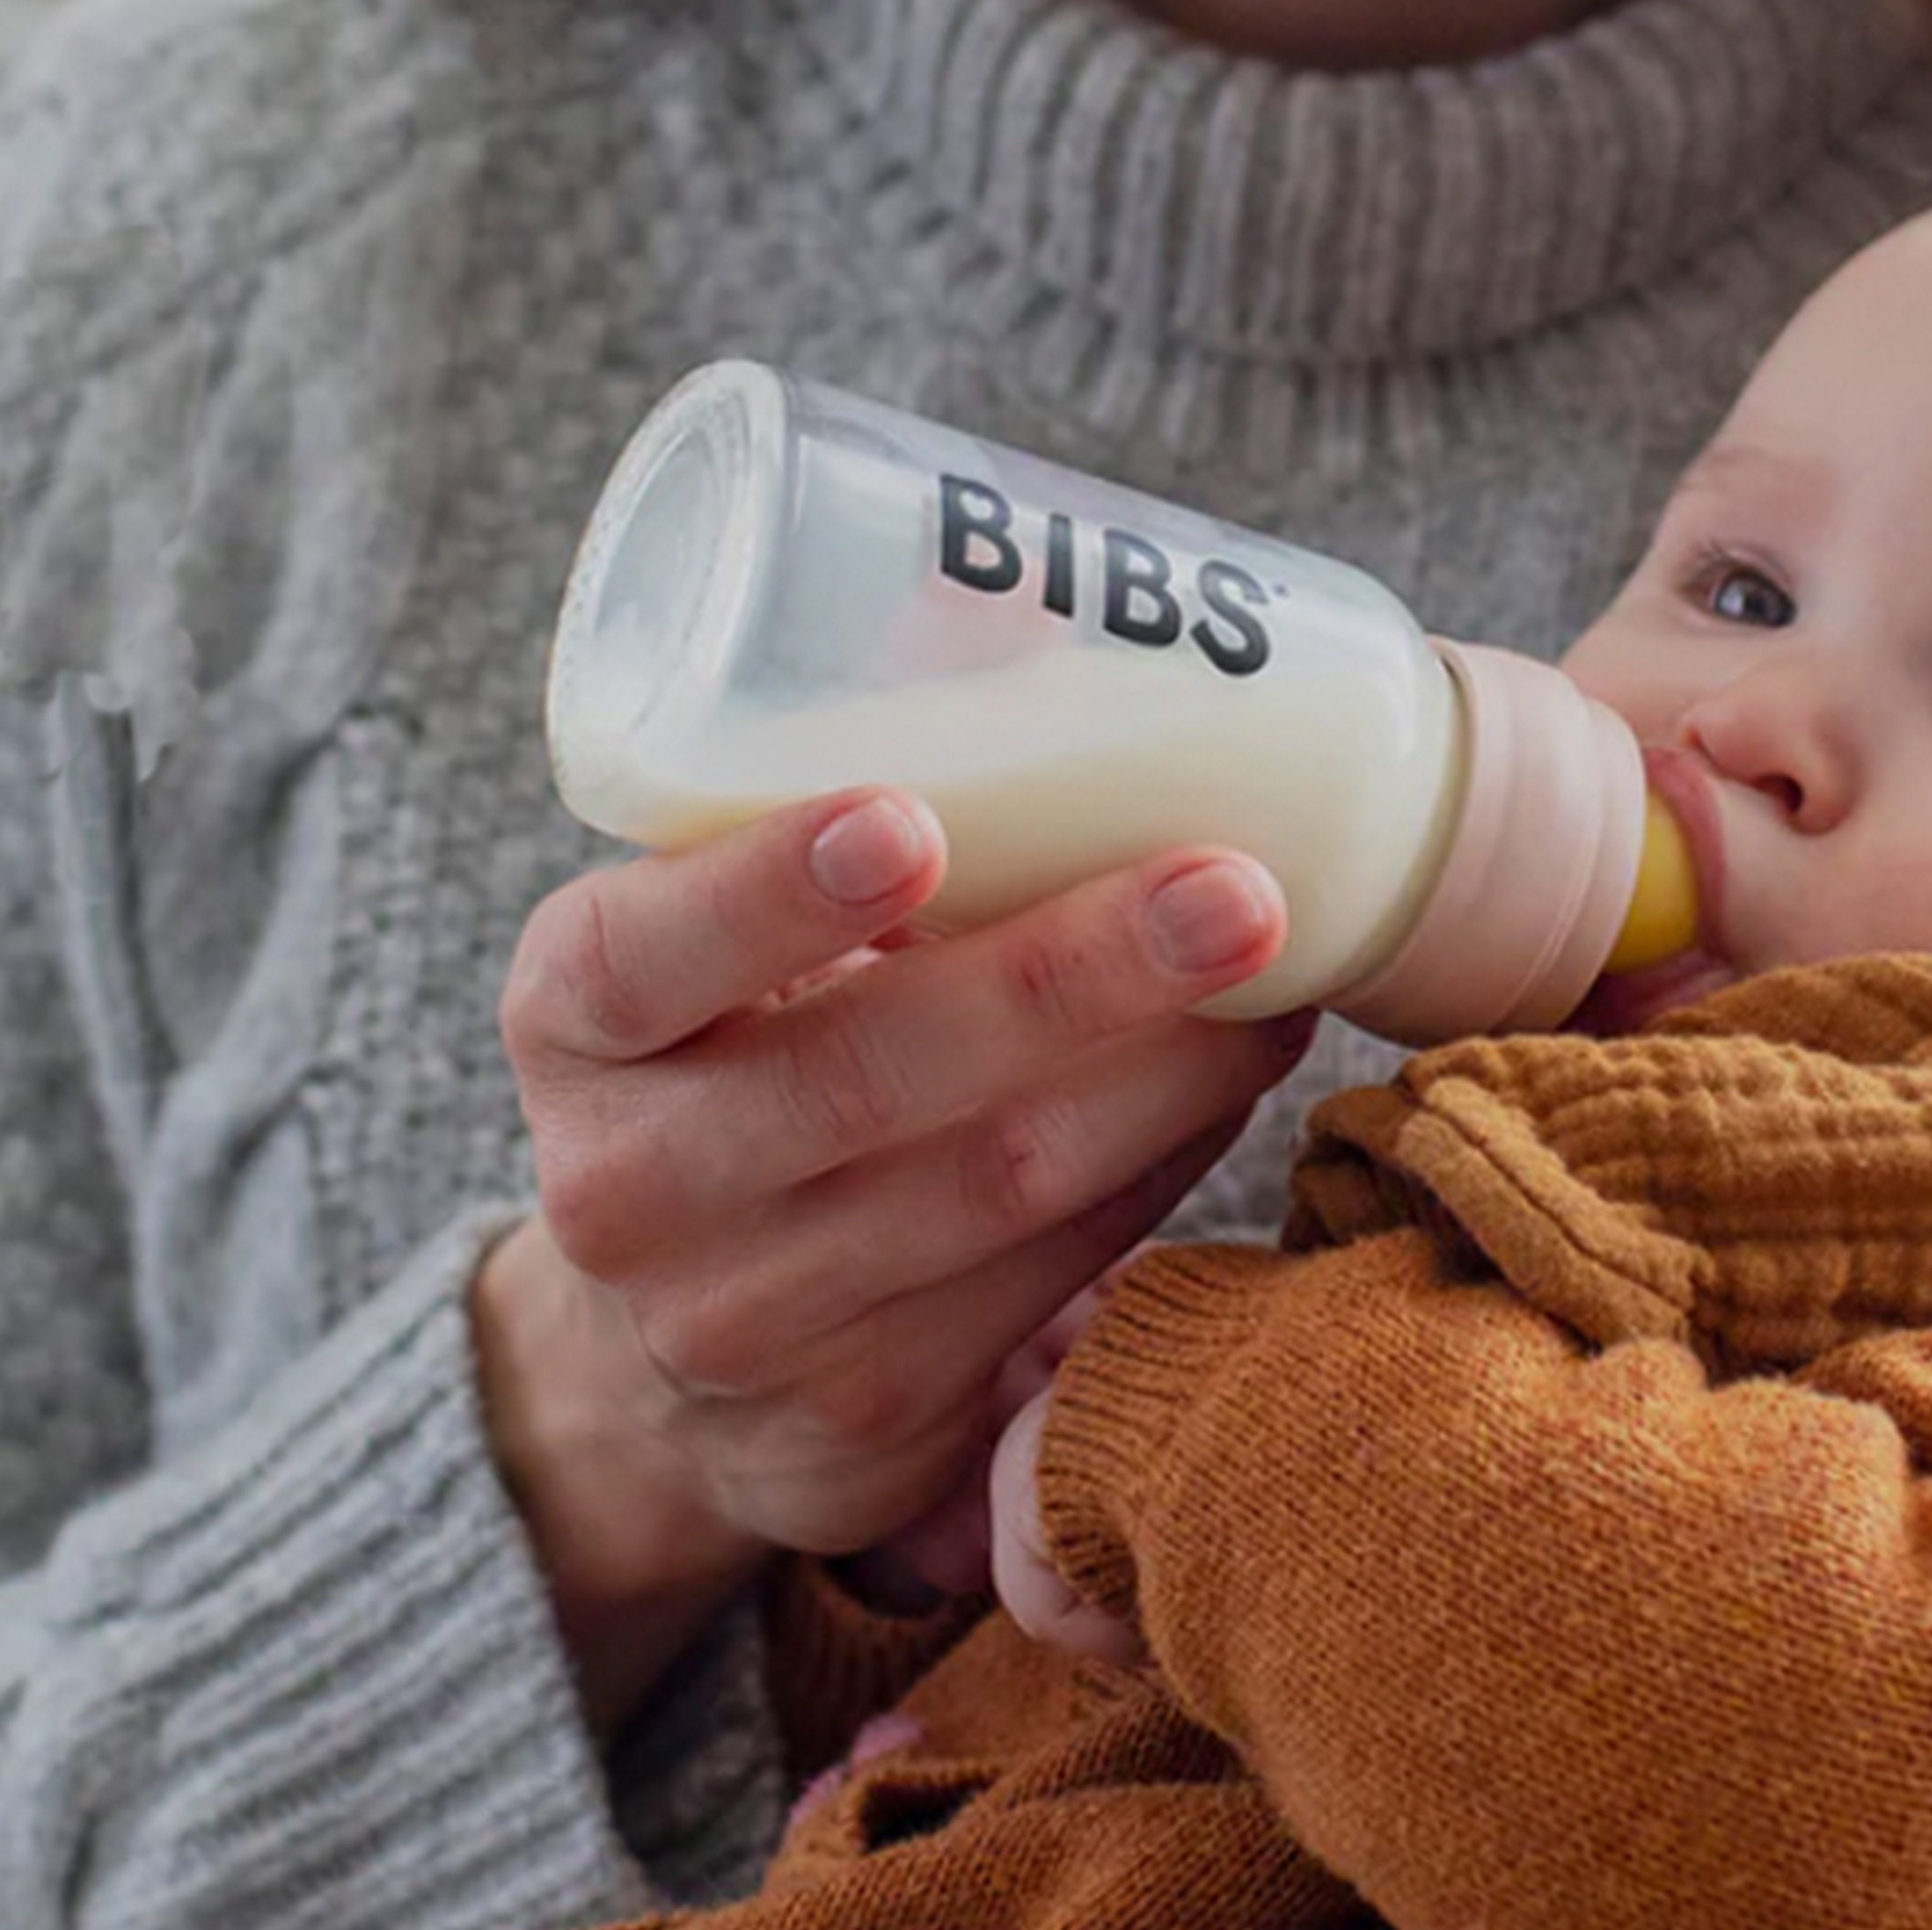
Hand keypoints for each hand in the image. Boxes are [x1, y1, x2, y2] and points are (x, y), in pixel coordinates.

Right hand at [474, 789, 1306, 1725]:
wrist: (658, 1347)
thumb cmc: (735, 1038)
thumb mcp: (715, 918)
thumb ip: (836, 774)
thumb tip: (1024, 586)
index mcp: (574, 1018)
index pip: (641, 956)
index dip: (766, 895)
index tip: (905, 825)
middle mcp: (629, 1183)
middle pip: (862, 1078)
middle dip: (1069, 978)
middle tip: (1235, 891)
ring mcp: (742, 1321)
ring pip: (990, 1186)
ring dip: (1167, 1074)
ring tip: (1286, 967)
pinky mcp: (868, 1416)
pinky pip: (1051, 1272)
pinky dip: (1163, 1160)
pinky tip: (1240, 1072)